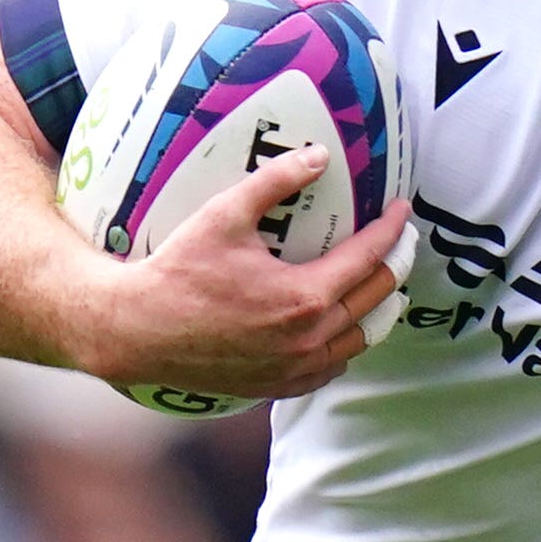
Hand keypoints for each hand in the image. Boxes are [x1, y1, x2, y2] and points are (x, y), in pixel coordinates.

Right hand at [73, 147, 407, 400]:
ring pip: (360, 340)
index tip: (402, 212)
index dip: (390, 231)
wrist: (138, 331)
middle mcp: (310, 339)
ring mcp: (297, 368)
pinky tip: (344, 331)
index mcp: (305, 297)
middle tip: (402, 243)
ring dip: (376, 310)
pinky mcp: (279, 385)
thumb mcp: (224, 215)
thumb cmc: (177, 272)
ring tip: (382, 287)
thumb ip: (275, 181)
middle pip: (375, 299)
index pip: (369, 258)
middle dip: (395, 266)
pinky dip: (345, 346)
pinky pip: (331, 368)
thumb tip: (319, 155)